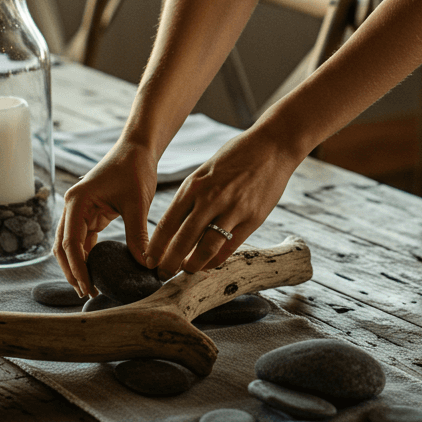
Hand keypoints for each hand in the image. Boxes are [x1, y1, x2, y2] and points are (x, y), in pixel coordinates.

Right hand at [54, 137, 158, 295]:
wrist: (137, 149)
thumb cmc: (135, 169)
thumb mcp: (138, 202)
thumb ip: (138, 234)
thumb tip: (145, 264)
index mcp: (77, 201)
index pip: (71, 242)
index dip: (78, 268)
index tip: (88, 287)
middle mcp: (73, 206)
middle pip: (63, 246)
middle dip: (72, 271)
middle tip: (87, 293)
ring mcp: (80, 210)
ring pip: (71, 244)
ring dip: (78, 265)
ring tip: (89, 287)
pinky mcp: (91, 213)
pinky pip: (83, 239)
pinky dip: (87, 255)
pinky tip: (96, 271)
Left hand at [146, 127, 299, 274]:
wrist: (271, 147)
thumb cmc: (236, 156)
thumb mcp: (205, 170)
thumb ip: (192, 195)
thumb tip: (177, 223)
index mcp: (194, 186)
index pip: (167, 224)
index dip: (156, 247)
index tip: (149, 260)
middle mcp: (210, 200)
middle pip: (183, 241)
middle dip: (169, 263)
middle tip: (162, 274)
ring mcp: (232, 210)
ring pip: (206, 248)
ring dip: (193, 265)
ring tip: (186, 272)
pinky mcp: (252, 219)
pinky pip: (230, 247)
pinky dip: (217, 259)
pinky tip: (209, 264)